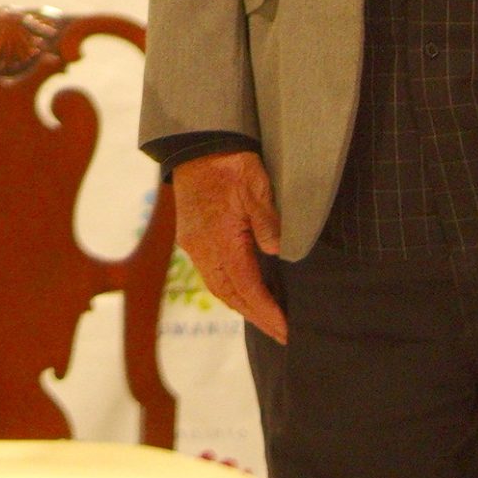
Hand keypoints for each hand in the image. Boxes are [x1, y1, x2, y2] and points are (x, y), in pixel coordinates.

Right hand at [172, 149, 287, 343]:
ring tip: (265, 320)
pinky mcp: (191, 236)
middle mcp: (202, 247)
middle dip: (256, 317)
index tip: (286, 329)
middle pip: (229, 294)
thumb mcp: (256, 186)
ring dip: (241, 306)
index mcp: (220, 239)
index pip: (246, 287)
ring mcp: (194, 243)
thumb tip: (278, 252)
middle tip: (281, 335)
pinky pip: (210, 273)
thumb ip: (268, 221)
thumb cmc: (229, 162)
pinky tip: (243, 292)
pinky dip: (229, 289)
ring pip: (217, 286)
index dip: (266, 311)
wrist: (196, 142)